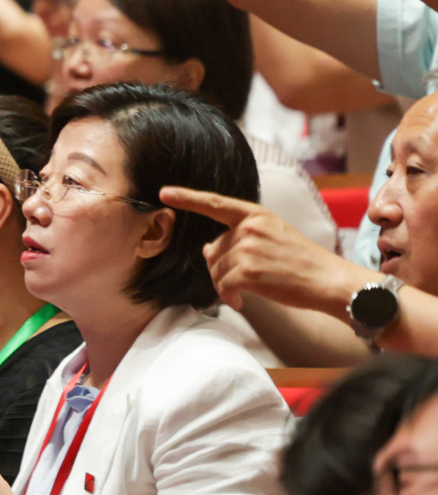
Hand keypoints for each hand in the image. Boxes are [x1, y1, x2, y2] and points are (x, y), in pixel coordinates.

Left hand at [164, 185, 367, 314]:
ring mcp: (248, 248)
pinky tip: (241, 302)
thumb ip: (240, 238)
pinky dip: (228, 297)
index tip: (164, 192)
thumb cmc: (303, 262)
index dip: (188, 197)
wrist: (330, 281)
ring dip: (225, 285)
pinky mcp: (248, 271)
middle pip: (214, 249)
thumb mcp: (273, 238)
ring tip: (244, 292)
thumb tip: (206, 250)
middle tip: (241, 280)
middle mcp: (249, 228)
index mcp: (257, 215)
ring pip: (216, 269)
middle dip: (221, 267)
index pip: (215, 203)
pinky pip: (222, 286)